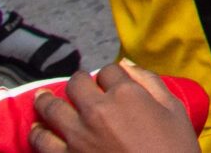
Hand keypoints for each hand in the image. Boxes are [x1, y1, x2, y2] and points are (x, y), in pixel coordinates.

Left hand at [28, 64, 200, 152]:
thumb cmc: (172, 149)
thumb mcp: (173, 111)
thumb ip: (151, 83)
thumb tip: (129, 66)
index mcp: (126, 94)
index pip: (109, 70)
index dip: (109, 74)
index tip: (110, 80)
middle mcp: (97, 110)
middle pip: (77, 84)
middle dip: (78, 81)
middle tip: (78, 85)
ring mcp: (77, 135)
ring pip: (51, 108)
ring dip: (47, 101)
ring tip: (43, 98)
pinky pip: (41, 141)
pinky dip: (37, 132)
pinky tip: (37, 128)